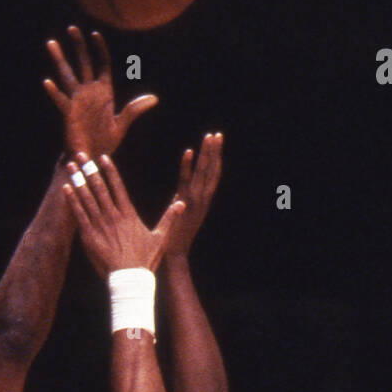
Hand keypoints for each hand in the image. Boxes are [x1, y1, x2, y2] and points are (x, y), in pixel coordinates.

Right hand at [44, 27, 156, 158]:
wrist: (92, 160)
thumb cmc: (105, 143)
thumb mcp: (121, 124)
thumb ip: (134, 109)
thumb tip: (154, 98)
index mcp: (103, 92)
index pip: (102, 65)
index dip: (99, 50)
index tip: (95, 34)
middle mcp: (88, 93)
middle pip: (82, 64)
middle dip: (78, 46)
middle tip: (72, 28)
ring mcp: (77, 102)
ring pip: (67, 76)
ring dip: (60, 60)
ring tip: (51, 43)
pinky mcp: (69, 115)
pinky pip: (61, 101)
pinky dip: (55, 93)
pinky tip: (48, 82)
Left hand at [63, 155, 183, 277]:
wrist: (130, 279)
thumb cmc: (145, 261)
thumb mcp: (160, 238)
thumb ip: (169, 218)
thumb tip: (182, 204)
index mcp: (128, 214)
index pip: (117, 186)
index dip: (109, 171)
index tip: (102, 157)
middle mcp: (113, 215)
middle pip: (99, 187)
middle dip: (89, 169)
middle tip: (81, 153)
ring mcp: (100, 225)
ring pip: (87, 197)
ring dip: (78, 179)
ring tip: (72, 164)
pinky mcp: (89, 236)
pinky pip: (79, 214)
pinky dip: (72, 200)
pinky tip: (67, 188)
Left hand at [165, 132, 223, 258]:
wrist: (174, 257)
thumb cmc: (175, 239)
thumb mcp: (181, 218)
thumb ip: (181, 205)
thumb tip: (180, 197)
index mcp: (202, 202)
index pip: (212, 176)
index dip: (215, 159)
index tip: (216, 144)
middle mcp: (202, 201)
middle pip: (211, 172)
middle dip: (214, 153)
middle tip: (217, 134)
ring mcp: (195, 203)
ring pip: (203, 174)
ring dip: (207, 155)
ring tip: (209, 137)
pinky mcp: (185, 206)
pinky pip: (186, 182)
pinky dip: (187, 167)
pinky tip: (188, 151)